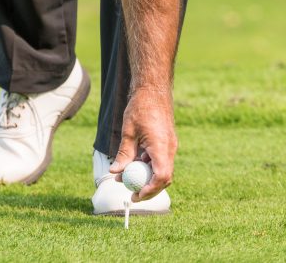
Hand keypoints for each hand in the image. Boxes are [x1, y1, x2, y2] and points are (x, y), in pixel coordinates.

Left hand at [110, 88, 177, 202]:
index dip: (150, 189)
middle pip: (163, 178)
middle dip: (148, 189)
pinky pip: (159, 161)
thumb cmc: (141, 107)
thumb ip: (123, 153)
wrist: (154, 90)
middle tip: (131, 195)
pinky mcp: (166, 143)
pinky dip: (147, 166)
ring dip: (145, 177)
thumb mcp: (128, 132)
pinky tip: (132, 162)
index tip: (136, 194)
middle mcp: (169, 148)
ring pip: (161, 170)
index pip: (161, 176)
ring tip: (123, 177)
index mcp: (161, 146)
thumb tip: (115, 172)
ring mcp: (169, 146)